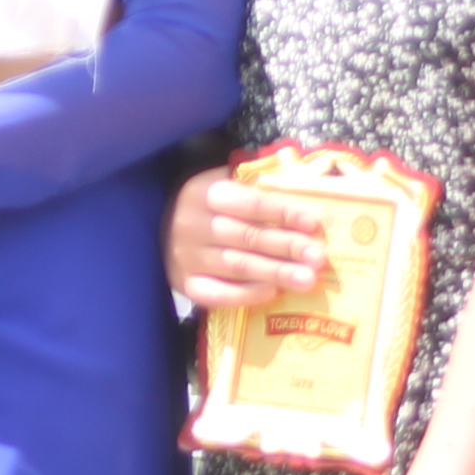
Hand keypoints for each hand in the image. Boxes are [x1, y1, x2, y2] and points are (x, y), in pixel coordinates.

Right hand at [167, 167, 327, 307]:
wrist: (155, 226)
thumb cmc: (205, 203)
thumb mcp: (222, 181)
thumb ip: (257, 181)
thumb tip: (308, 180)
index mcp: (206, 193)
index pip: (249, 204)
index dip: (282, 213)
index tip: (313, 223)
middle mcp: (194, 225)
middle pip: (247, 237)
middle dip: (286, 247)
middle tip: (318, 257)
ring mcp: (188, 257)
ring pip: (237, 266)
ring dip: (276, 273)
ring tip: (308, 279)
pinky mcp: (185, 283)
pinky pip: (218, 294)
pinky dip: (246, 295)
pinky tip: (273, 293)